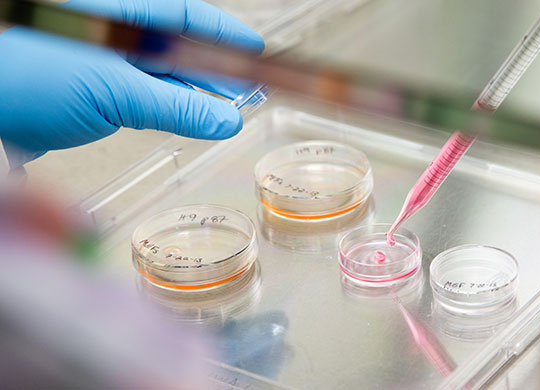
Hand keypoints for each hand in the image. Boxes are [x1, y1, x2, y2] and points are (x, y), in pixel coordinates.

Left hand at [0, 0, 264, 166]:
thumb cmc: (24, 78)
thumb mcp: (116, 93)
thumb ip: (176, 107)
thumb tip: (225, 119)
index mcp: (117, 12)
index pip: (183, 16)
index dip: (223, 35)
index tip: (254, 51)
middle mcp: (108, 30)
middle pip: (175, 45)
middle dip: (213, 68)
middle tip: (248, 88)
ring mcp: (95, 59)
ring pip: (158, 73)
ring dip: (193, 93)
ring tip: (227, 110)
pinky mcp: (85, 89)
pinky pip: (138, 94)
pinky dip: (166, 107)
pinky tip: (188, 118)